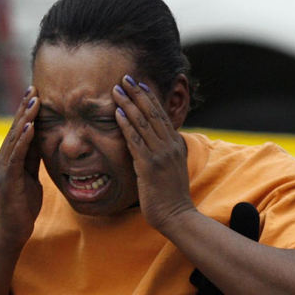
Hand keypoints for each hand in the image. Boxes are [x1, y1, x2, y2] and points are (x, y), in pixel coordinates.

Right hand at [0, 87, 42, 246]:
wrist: (12, 232)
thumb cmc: (22, 207)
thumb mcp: (31, 178)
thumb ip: (32, 160)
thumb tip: (41, 142)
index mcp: (9, 159)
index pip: (19, 130)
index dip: (26, 112)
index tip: (35, 93)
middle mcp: (3, 159)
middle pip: (15, 128)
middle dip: (25, 108)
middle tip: (34, 87)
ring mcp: (4, 168)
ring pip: (15, 137)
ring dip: (25, 118)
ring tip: (34, 100)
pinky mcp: (8, 178)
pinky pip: (16, 155)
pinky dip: (24, 139)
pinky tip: (31, 126)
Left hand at [112, 74, 192, 230]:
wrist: (177, 216)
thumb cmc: (171, 196)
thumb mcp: (171, 169)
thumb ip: (164, 153)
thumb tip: (154, 143)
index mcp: (176, 145)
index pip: (162, 115)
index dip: (150, 98)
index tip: (139, 84)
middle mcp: (170, 146)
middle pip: (152, 113)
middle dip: (138, 94)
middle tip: (126, 78)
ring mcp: (160, 155)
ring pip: (143, 123)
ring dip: (128, 104)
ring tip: (117, 90)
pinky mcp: (149, 166)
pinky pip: (136, 141)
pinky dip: (126, 125)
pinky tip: (117, 113)